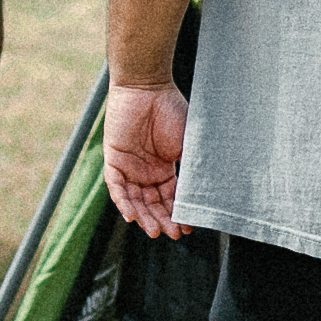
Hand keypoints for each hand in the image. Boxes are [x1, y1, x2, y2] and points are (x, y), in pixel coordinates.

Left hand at [104, 79, 187, 236]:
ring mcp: (129, 166)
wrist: (147, 86)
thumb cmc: (170, 109)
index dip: (179, 212)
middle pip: (153, 203)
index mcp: (164, 167)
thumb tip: (207, 191)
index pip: (171, 197)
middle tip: (174, 234)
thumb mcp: (187, 143)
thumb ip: (192, 166)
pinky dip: (123, 202)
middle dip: (163, 220)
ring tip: (155, 232)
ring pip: (135, 200)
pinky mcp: (113, 159)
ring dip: (144, 217)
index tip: (190, 227)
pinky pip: (116, 186)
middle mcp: (146, 170)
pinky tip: (132, 217)